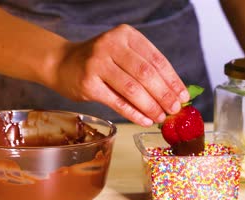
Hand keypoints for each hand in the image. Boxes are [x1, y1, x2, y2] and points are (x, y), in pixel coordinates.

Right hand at [50, 24, 189, 126]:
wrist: (60, 63)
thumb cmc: (96, 61)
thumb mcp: (119, 53)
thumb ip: (142, 67)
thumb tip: (172, 94)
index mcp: (125, 35)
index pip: (156, 59)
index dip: (173, 80)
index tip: (183, 96)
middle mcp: (110, 45)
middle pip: (146, 74)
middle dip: (164, 95)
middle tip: (174, 110)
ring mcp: (97, 64)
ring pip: (132, 89)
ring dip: (150, 106)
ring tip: (160, 117)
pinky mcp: (88, 84)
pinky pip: (117, 102)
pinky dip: (133, 113)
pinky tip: (144, 120)